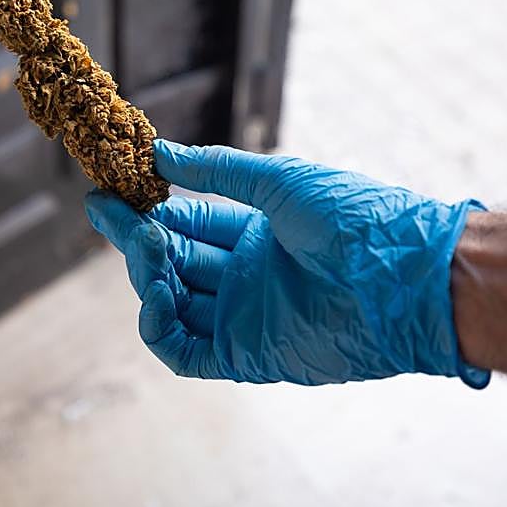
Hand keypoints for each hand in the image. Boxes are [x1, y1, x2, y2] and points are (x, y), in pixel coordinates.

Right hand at [84, 139, 488, 386]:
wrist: (401, 274)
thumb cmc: (352, 217)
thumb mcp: (278, 180)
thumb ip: (216, 171)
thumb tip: (161, 152)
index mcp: (258, 233)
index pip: (188, 221)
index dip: (150, 208)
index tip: (111, 189)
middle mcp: (247, 275)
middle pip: (173, 259)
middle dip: (137, 236)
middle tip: (104, 210)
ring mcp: (244, 316)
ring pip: (171, 301)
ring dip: (147, 275)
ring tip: (145, 247)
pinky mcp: (245, 354)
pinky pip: (184, 350)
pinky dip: (158, 325)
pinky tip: (155, 293)